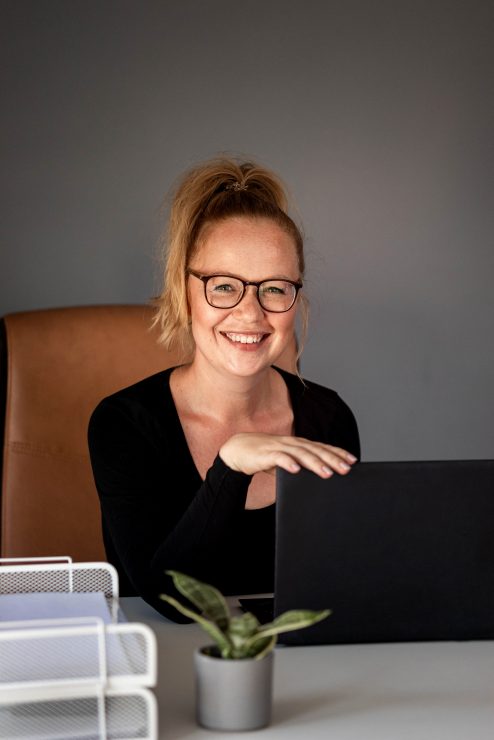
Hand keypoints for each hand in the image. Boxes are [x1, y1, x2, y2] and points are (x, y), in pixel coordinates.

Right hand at [219, 433, 356, 477]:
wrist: (236, 450)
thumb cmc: (263, 456)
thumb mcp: (285, 461)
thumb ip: (299, 467)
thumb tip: (317, 478)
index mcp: (297, 444)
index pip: (321, 447)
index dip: (337, 452)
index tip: (352, 460)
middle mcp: (291, 443)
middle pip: (315, 450)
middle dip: (332, 459)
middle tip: (346, 469)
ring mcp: (278, 447)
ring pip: (300, 454)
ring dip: (315, 463)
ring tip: (327, 473)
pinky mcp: (265, 454)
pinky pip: (278, 458)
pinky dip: (288, 463)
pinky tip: (296, 470)